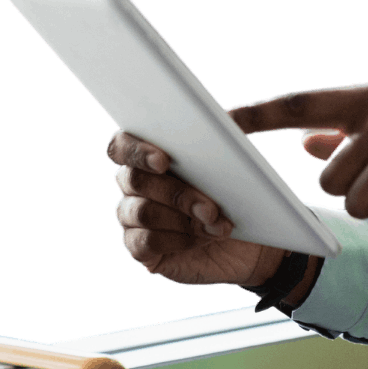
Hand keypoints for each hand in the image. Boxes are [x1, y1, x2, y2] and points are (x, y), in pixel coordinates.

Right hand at [105, 128, 281, 289]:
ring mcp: (131, 217)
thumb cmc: (234, 193)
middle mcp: (131, 184)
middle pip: (135, 180)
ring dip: (184, 219)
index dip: (135, 151)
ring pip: (143, 212)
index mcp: (145, 155)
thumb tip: (233, 119)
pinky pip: (145, 242)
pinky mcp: (139, 248)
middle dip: (177, 193)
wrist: (247, 241)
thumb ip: (231, 133)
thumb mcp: (236, 162)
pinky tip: (199, 239)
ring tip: (216, 224)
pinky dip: (176, 240)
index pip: (120, 145)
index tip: (164, 161)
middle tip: (211, 207)